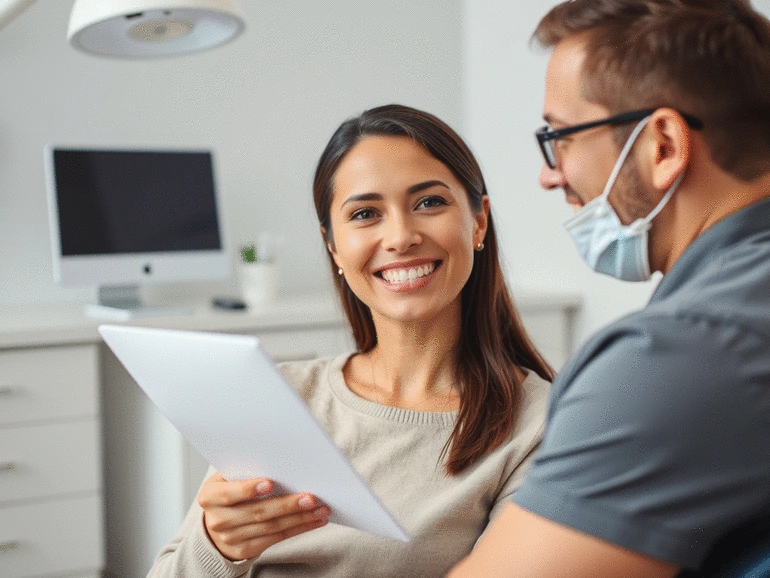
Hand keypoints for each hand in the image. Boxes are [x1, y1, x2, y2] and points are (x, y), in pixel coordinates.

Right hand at [198, 473, 330, 560]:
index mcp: (209, 496)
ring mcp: (231, 538)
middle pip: (256, 512)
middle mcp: (217, 520)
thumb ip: (245, 469)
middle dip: (286, 505)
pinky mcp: (247, 549)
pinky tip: (314, 520)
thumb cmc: (230, 491)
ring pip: (271, 527)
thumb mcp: (228, 478)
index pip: (228, 493)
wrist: (218, 524)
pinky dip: (299, 528)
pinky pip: (277, 538)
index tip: (270, 483)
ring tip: (320, 509)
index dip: (249, 489)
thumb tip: (278, 459)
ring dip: (300, 518)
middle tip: (310, 497)